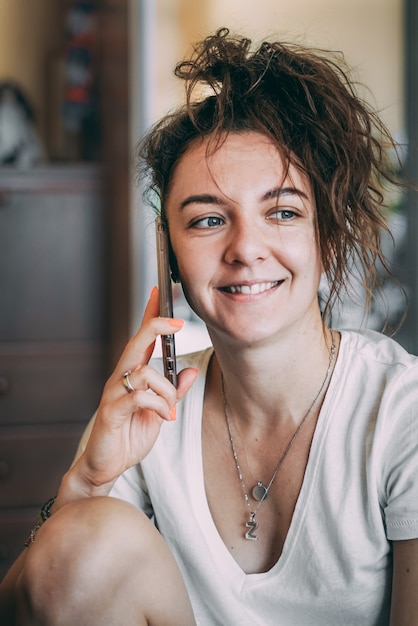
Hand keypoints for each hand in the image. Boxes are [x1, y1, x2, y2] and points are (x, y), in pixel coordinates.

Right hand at [65, 287, 197, 496]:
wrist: (105, 464)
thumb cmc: (129, 435)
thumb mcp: (160, 412)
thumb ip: (173, 392)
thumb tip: (189, 371)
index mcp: (132, 375)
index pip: (141, 338)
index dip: (149, 314)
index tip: (158, 292)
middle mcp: (120, 378)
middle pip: (137, 342)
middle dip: (156, 326)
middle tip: (176, 322)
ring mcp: (114, 393)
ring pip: (145, 372)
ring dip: (166, 390)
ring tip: (168, 410)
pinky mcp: (112, 411)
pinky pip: (139, 396)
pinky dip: (158, 405)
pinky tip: (163, 418)